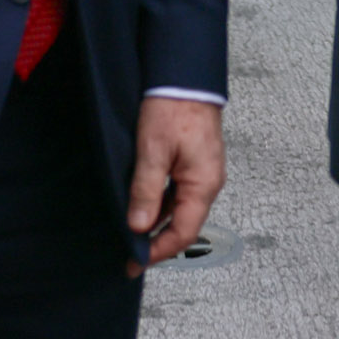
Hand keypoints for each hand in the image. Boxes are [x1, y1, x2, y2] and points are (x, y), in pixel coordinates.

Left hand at [126, 95, 224, 275]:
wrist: (184, 77)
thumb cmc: (173, 108)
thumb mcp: (153, 150)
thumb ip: (146, 190)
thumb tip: (139, 226)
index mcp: (203, 184)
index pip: (183, 232)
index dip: (159, 251)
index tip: (135, 262)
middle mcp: (207, 182)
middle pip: (183, 224)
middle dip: (157, 242)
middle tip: (130, 254)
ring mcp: (202, 173)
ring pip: (179, 209)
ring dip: (157, 223)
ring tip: (132, 233)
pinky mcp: (194, 163)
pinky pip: (178, 193)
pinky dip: (160, 204)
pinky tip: (142, 207)